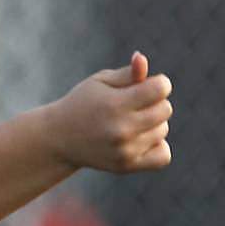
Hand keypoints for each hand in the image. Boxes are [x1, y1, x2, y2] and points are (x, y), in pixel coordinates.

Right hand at [48, 51, 172, 173]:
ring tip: (130, 123)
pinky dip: (158, 147)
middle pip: (165, 109)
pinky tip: (142, 140)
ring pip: (163, 130)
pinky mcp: (126, 166)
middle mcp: (120, 129)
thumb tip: (141, 59)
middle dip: (155, 103)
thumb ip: (127, 73)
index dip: (158, 83)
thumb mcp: (100, 82)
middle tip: (134, 105)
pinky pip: (163, 156)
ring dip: (152, 124)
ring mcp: (124, 150)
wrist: (59, 138)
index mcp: (114, 104)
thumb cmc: (83, 103)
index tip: (146, 86)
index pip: (160, 89)